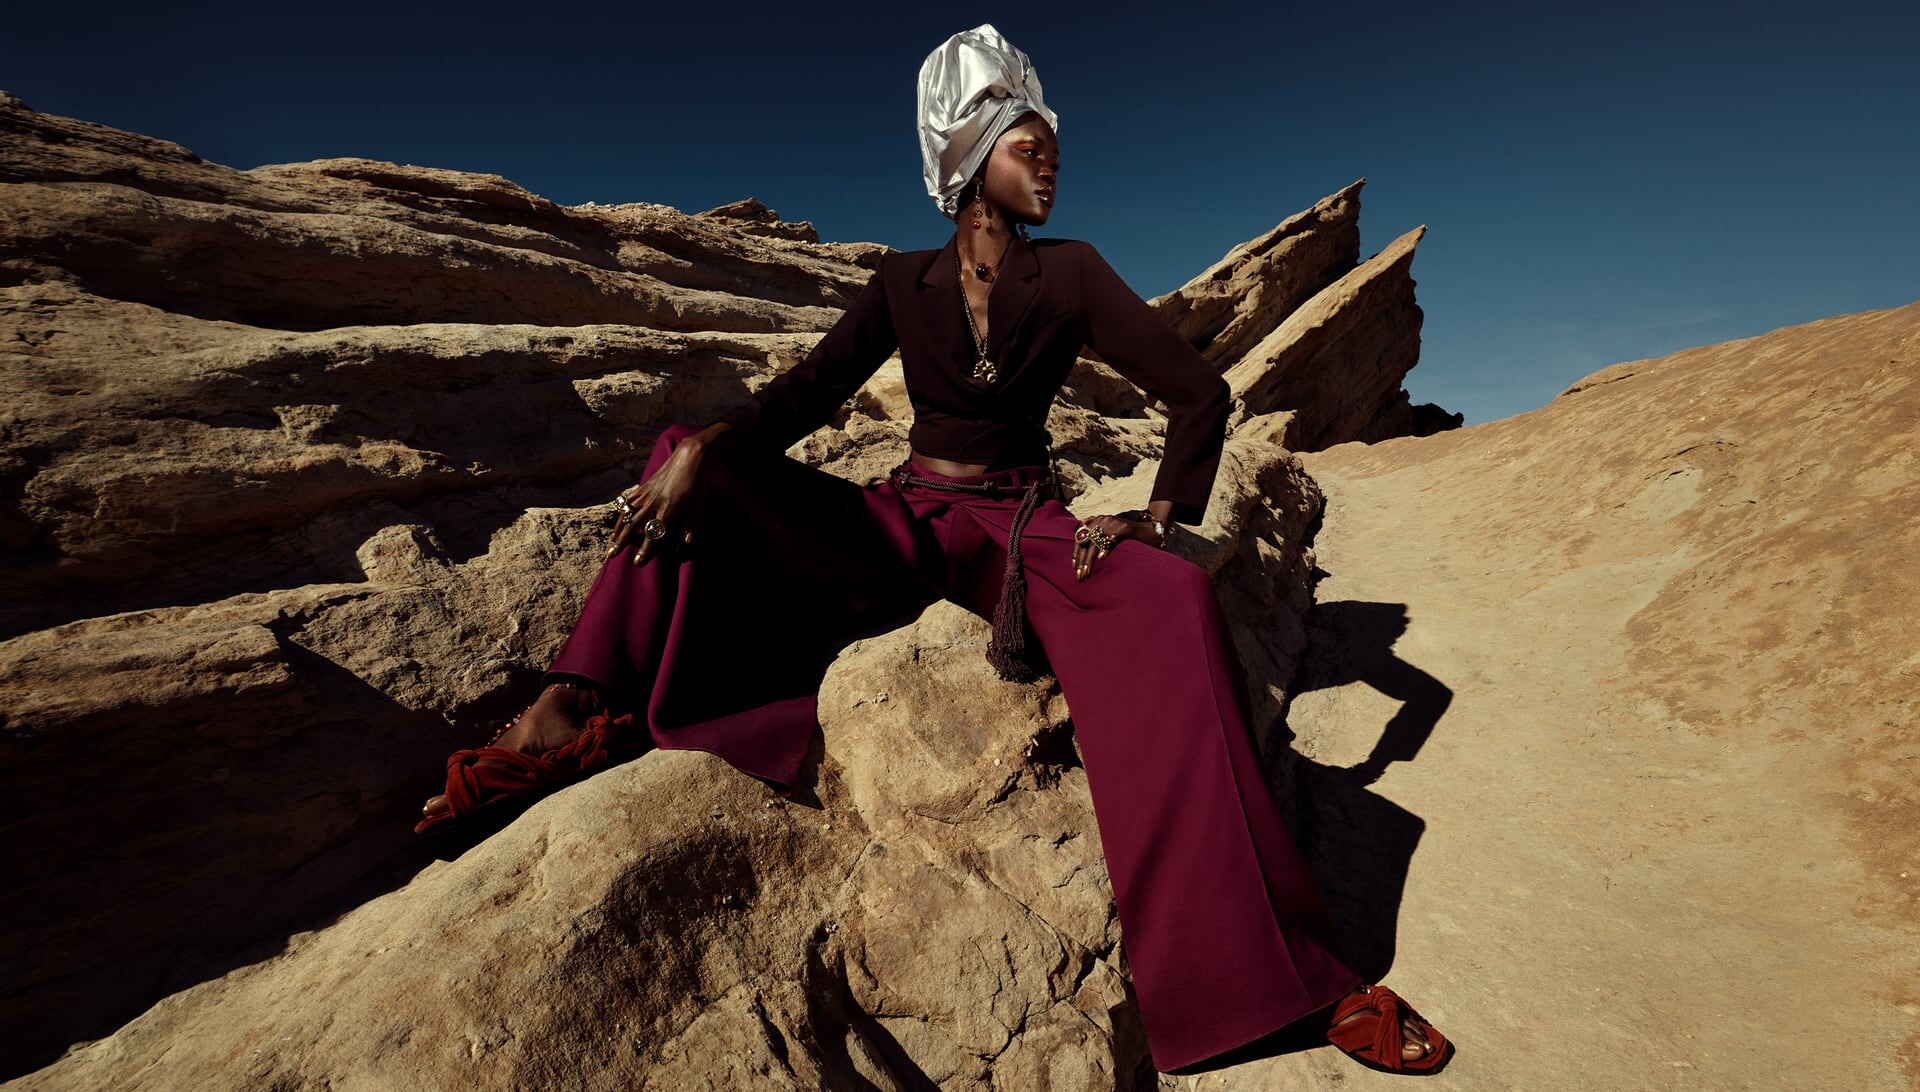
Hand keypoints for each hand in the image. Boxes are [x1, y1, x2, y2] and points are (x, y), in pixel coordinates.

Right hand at [607, 439, 706, 566]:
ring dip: (618, 529)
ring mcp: (647, 494)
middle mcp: (654, 503)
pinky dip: (622, 512)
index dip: (644, 550)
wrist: (689, 457)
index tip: (637, 562)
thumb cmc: (697, 483)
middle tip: (611, 555)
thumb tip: (686, 544)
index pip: (653, 535)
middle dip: (621, 542)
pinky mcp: (644, 486)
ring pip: (627, 514)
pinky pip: (628, 501)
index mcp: (668, 510)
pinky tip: (619, 521)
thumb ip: (690, 525)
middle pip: (633, 526)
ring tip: (612, 542)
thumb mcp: (698, 505)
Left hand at [1070, 512, 1159, 580]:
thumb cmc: (1130, 537)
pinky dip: (1106, 549)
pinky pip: (1112, 538)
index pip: (1081, 537)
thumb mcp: (1110, 535)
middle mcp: (1103, 520)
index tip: (1074, 567)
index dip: (1076, 552)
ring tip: (1087, 571)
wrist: (1150, 530)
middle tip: (1079, 574)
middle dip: (1081, 559)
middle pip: (1086, 541)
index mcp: (1098, 520)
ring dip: (1090, 559)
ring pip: (1096, 542)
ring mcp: (1114, 523)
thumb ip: (1098, 540)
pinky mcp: (1125, 528)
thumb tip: (1083, 555)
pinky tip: (1101, 559)